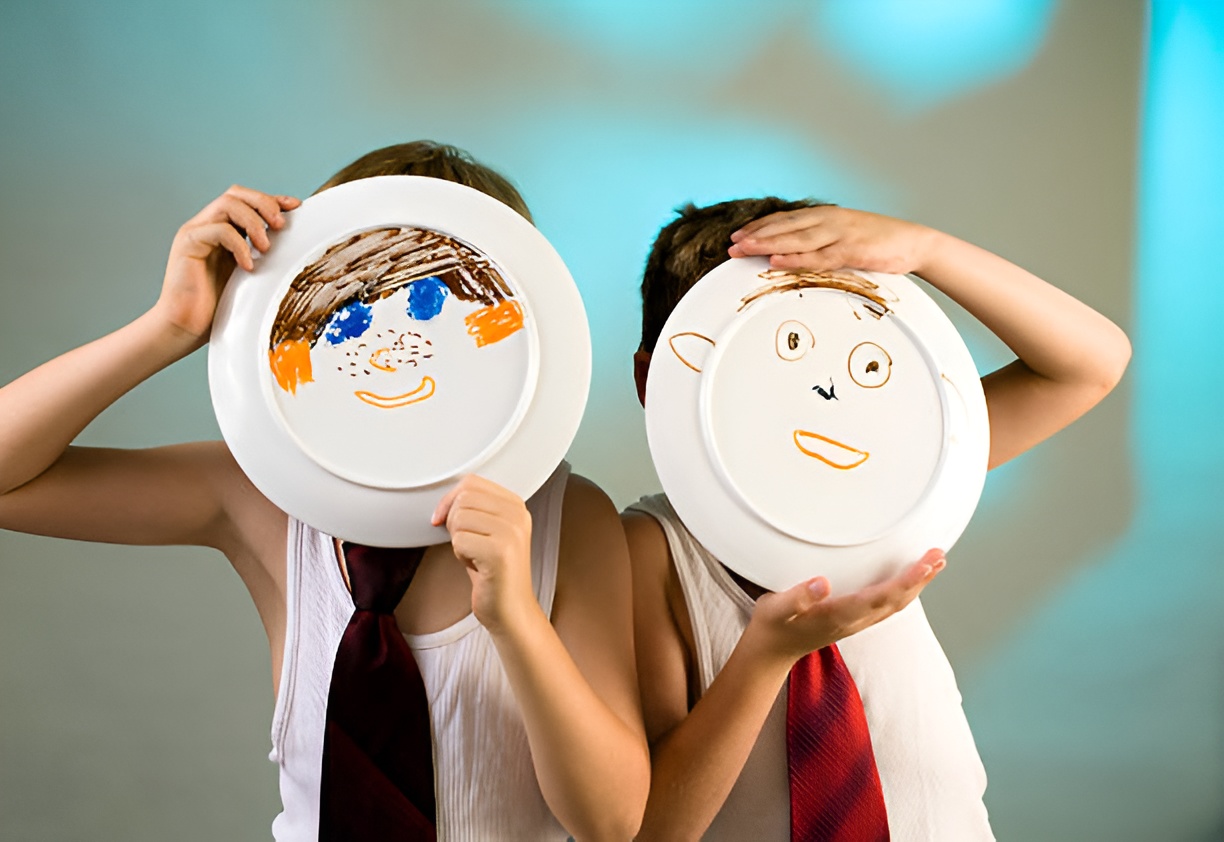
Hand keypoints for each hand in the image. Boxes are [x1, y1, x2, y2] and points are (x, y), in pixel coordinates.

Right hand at [152, 186, 300, 344]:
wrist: (185, 328)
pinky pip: (217, 230)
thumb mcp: (250, 277)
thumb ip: (263, 257)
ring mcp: (195, 232)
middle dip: (264, 203)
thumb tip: (295, 245)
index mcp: (222, 231)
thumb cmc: (218, 308)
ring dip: (254, 222)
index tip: (296, 207)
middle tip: (281, 225)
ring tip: (266, 248)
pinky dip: (239, 245)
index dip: (271, 200)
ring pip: (227, 204)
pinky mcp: (187, 244)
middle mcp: (206, 226)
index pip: (246, 200)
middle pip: (236, 194)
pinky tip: (248, 266)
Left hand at [432, 474, 537, 633]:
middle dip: (453, 522)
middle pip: (463, 497)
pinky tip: (476, 566)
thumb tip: (445, 498)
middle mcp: (518, 514)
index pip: (471, 482)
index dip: (449, 499)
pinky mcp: (500, 552)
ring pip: (459, 518)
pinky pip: (459, 540)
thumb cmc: (494, 573)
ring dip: (457, 540)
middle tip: (466, 543)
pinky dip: (460, 556)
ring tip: (474, 555)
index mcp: (516, 505)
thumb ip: (474, 508)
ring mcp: (511, 532)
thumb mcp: (488, 531)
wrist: (510, 609)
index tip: (443, 519)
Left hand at [727, 205, 936, 275]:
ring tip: (743, 250)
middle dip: (755, 236)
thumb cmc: (878, 242)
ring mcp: (839, 234)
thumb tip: (795, 251)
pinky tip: (776, 261)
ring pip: (795, 239)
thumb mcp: (844, 236)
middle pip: (784, 227)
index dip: (760, 227)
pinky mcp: (850, 250)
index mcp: (826, 216)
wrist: (914, 242)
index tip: (738, 235)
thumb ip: (821, 241)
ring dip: (767, 244)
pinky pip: (817, 256)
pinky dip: (795, 259)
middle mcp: (828, 221)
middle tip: (730, 244)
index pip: (785, 219)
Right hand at [744, 549, 944, 666]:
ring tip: (934, 563)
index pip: (881, 597)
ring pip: (895, 604)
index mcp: (839, 615)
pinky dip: (903, 591)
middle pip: (897, 601)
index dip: (906, 580)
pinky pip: (886, 606)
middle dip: (920, 579)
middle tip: (939, 555)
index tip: (926, 563)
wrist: (771, 652)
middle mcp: (854, 621)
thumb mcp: (776, 609)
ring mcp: (855, 623)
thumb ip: (797, 597)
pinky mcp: (852, 620)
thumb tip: (822, 583)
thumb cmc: (773, 626)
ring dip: (916, 584)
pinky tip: (908, 581)